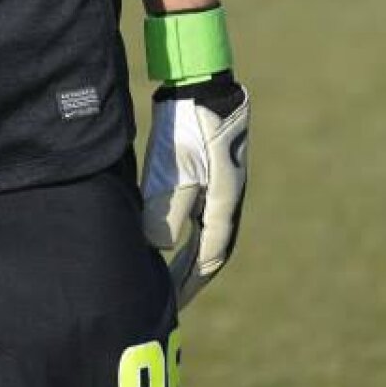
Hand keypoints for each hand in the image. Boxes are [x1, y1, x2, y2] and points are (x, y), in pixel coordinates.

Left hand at [140, 73, 249, 307]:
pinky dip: (188, 231)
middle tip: (171, 298)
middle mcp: (227, 199)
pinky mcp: (212, 170)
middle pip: (212, 249)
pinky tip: (171, 235)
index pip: (207, 257)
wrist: (202, 82)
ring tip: (170, 276)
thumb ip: (168, 210)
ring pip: (208, 231)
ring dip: (191, 255)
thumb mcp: (175, 167)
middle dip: (192, 276)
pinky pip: (202, 212)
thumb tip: (158, 247)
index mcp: (223, 204)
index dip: (188, 283)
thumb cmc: (187, 123)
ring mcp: (222, 184)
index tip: (172, 304)